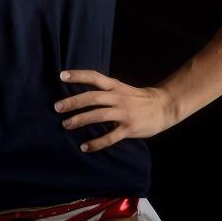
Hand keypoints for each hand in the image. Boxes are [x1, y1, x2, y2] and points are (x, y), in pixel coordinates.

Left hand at [54, 69, 171, 152]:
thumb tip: (80, 94)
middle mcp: (118, 97)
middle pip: (93, 97)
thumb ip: (105, 90)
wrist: (163, 106)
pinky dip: (96, 143)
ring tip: (66, 125)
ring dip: (80, 120)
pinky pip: (110, 137)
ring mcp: (124, 113)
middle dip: (73, 102)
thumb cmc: (137, 98)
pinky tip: (84, 147)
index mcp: (115, 86)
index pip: (94, 77)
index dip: (78, 75)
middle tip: (57, 107)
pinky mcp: (129, 128)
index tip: (61, 76)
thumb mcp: (121, 88)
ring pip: (99, 115)